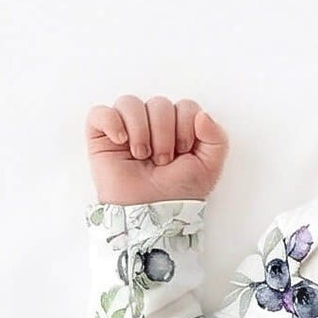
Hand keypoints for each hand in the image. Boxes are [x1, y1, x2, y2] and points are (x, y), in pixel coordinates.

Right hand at [85, 94, 228, 204]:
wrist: (152, 214)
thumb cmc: (177, 193)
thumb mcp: (210, 167)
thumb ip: (217, 138)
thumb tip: (201, 115)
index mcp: (178, 126)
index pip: (185, 106)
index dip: (186, 127)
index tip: (183, 153)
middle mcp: (152, 123)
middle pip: (159, 103)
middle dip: (164, 134)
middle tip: (162, 161)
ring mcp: (126, 128)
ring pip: (130, 103)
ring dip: (141, 130)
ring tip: (142, 156)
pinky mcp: (102, 136)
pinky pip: (100, 113)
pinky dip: (111, 122)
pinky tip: (121, 141)